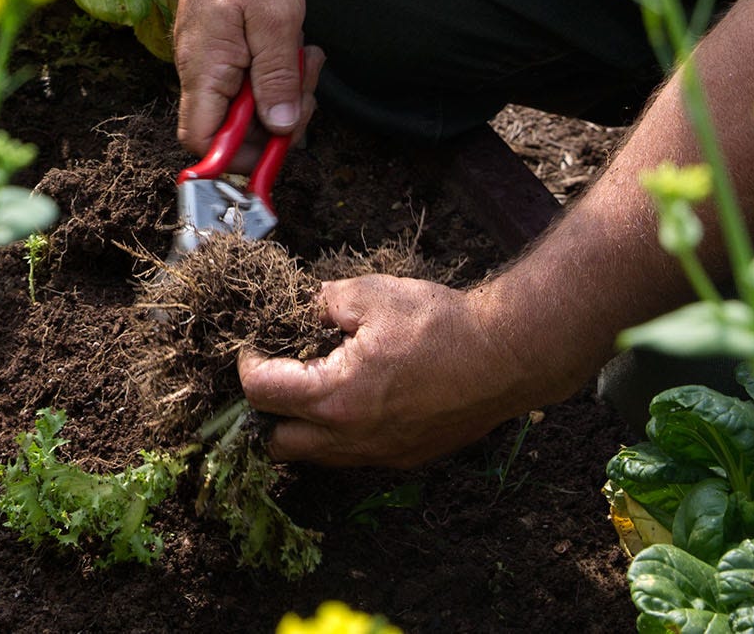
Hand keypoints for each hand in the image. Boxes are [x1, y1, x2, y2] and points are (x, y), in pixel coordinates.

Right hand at [174, 0, 321, 148]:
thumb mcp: (276, 19)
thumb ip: (277, 76)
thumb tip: (282, 128)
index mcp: (204, 68)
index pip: (202, 140)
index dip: (238, 156)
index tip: (280, 140)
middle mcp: (198, 71)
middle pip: (231, 129)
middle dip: (277, 120)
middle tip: (308, 89)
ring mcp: (209, 62)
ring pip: (245, 105)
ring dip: (283, 93)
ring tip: (308, 60)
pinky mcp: (221, 52)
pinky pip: (246, 82)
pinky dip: (276, 75)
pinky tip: (296, 52)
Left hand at [238, 275, 547, 466]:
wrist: (506, 356)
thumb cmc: (441, 325)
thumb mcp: (369, 294)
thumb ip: (321, 302)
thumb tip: (297, 307)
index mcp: (335, 397)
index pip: (261, 392)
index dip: (248, 363)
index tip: (252, 344)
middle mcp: (351, 438)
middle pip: (277, 442)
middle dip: (266, 408)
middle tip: (277, 370)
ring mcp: (379, 455)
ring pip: (315, 456)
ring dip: (302, 426)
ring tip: (312, 383)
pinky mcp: (403, 459)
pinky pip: (351, 456)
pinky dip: (338, 434)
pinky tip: (353, 397)